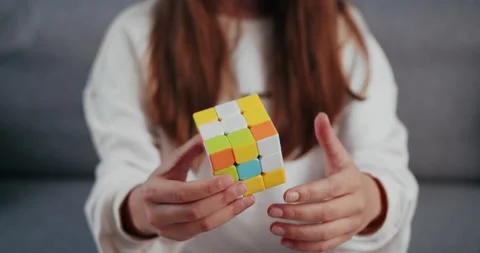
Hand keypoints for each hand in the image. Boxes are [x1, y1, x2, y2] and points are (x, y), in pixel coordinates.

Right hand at [121, 135, 254, 240]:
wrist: (146, 206)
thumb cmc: (163, 180)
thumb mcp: (170, 164)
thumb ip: (189, 151)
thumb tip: (206, 135)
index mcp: (153, 192)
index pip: (184, 192)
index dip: (208, 187)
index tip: (229, 178)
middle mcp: (157, 214)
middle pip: (194, 211)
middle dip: (222, 199)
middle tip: (242, 187)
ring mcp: (167, 229)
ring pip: (203, 224)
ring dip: (228, 211)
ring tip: (245, 198)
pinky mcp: (179, 237)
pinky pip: (205, 230)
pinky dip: (224, 218)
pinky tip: (237, 206)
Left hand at [267, 113, 386, 251]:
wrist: (371, 199)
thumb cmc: (347, 175)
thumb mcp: (340, 156)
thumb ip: (328, 138)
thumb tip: (320, 115)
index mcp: (351, 182)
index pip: (329, 189)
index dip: (308, 193)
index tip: (286, 194)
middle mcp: (353, 205)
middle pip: (324, 213)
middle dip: (296, 214)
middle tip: (272, 211)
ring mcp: (350, 224)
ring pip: (323, 233)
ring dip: (297, 233)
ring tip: (274, 227)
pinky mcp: (345, 237)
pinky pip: (325, 246)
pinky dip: (304, 246)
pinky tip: (285, 241)